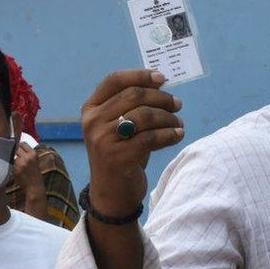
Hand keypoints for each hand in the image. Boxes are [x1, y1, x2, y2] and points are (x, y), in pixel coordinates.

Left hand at [13, 143, 44, 197]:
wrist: (34, 186)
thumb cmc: (34, 173)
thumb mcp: (34, 161)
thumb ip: (27, 153)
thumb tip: (15, 144)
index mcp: (33, 154)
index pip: (22, 144)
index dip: (19, 146)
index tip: (19, 149)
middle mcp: (27, 157)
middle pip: (16, 148)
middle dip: (15, 152)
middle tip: (17, 158)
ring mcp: (21, 163)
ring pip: (12, 156)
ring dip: (13, 159)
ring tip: (18, 165)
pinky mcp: (15, 170)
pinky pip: (10, 163)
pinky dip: (11, 166)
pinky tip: (16, 170)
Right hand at [82, 70, 183, 214]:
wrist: (111, 193)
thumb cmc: (120, 154)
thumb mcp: (119, 126)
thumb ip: (131, 105)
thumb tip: (159, 83)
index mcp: (90, 109)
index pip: (114, 80)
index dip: (140, 75)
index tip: (162, 79)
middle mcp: (92, 122)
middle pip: (133, 96)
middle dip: (161, 98)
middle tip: (177, 104)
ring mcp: (103, 140)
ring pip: (144, 115)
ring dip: (168, 117)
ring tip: (179, 123)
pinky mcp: (118, 157)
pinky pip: (151, 138)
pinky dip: (169, 134)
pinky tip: (178, 135)